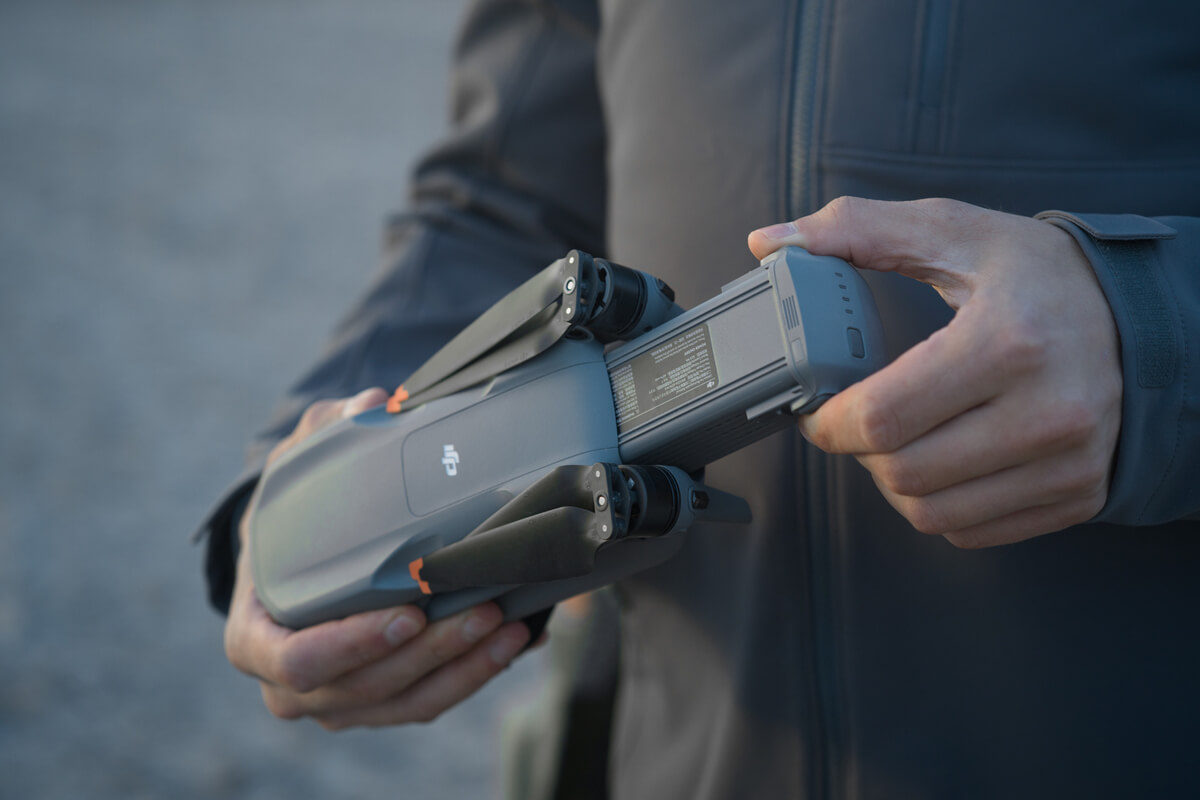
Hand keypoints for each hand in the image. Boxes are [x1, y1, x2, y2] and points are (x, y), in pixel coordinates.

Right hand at [224, 388, 531, 728]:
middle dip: (432, 653)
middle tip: (486, 612)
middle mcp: (290, 686)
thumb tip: (372, 403)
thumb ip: (326, 434)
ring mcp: (337, 703)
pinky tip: (516, 640)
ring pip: (406, 703)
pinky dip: (474, 675)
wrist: (295, 562)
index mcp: (254, 637)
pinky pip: (429, 701)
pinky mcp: (380, 703)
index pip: (298, 661)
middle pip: (365, 688)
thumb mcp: (295, 470)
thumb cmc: (291, 520)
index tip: (409, 612)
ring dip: (464, 670)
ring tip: (511, 628)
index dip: (354, 645)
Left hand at [748, 197, 1122, 547]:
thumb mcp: (953, 232)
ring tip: (895, 439)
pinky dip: (936, 505)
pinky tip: (937, 461)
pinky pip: (970, 531)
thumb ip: (857, 231)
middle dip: (857, 450)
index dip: (827, 422)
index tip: (815, 407)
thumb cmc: (1038, 276)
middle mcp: (1047, 411)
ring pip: (930, 512)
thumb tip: (768, 242)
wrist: (1141, 319)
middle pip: (900, 472)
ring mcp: (1068, 463)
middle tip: (855, 418)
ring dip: (891, 482)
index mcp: (1008, 342)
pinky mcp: (1076, 495)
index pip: (883, 418)